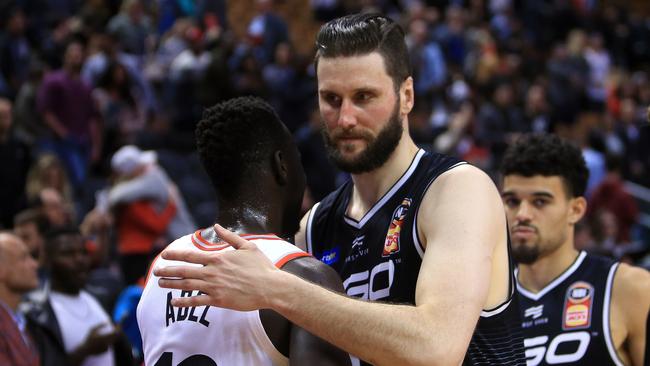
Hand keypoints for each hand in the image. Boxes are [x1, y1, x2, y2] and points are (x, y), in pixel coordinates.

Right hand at [82, 323, 119, 354]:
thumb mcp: (92, 330)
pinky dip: (108, 341)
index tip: (118, 324)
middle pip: (117, 336)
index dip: (118, 327)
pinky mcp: (106, 350)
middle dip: (117, 331)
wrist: (86, 350)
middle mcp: (107, 343)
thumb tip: (106, 322)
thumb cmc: (88, 339)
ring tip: (103, 336)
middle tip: (115, 328)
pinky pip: (109, 344)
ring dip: (112, 336)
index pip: (116, 332)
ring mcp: (107, 347)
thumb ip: (100, 325)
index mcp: (105, 337)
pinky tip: (100, 342)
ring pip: (113, 340)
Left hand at [155, 224, 281, 310]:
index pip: (190, 256)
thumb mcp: (247, 246)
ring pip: (187, 285)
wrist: (270, 287)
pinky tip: (174, 302)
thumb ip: (230, 236)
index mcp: (218, 258)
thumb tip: (217, 226)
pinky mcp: (219, 301)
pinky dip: (184, 302)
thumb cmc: (261, 266)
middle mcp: (213, 272)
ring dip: (171, 284)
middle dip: (167, 270)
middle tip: (155, 271)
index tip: (164, 255)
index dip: (175, 255)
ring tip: (160, 283)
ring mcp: (214, 287)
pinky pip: (197, 301)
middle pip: (184, 271)